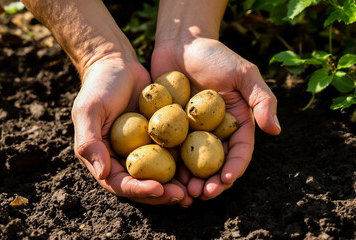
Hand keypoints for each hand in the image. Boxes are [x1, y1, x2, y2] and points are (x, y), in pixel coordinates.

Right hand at [72, 57, 192, 205]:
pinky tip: (199, 169)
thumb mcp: (89, 110)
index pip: (119, 183)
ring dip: (175, 185)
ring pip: (158, 175)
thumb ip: (89, 141)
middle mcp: (121, 158)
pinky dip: (183, 164)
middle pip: (141, 185)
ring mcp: (140, 149)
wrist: (118, 63)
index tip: (159, 189)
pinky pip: (170, 154)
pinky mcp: (157, 138)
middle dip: (162, 194)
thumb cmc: (100, 85)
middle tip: (183, 196)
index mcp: (103, 157)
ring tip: (194, 191)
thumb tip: (103, 174)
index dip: (138, 190)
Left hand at [151, 37, 280, 199]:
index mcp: (235, 123)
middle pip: (214, 163)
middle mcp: (213, 132)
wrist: (181, 43)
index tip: (225, 180)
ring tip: (183, 193)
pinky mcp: (168, 128)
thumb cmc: (215, 55)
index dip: (234, 168)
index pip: (238, 151)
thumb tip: (276, 131)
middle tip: (201, 194)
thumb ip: (262, 99)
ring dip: (188, 181)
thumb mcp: (244, 73)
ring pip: (191, 164)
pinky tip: (162, 177)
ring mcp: (190, 132)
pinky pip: (168, 150)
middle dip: (210, 182)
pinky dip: (167, 166)